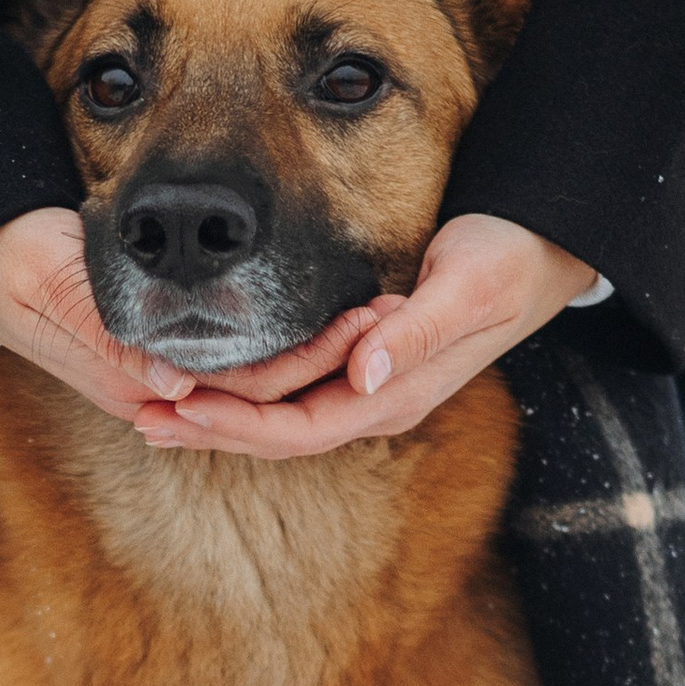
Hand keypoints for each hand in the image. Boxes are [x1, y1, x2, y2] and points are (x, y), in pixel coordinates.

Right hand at [0, 206, 378, 424]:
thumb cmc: (10, 264)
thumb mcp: (52, 284)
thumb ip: (109, 333)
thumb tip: (175, 384)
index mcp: (138, 380)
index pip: (247, 391)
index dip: (314, 361)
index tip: (370, 323)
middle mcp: (161, 389)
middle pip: (270, 389)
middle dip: (335, 357)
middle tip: (395, 312)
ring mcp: (166, 374)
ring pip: (263, 375)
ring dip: (322, 350)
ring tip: (382, 308)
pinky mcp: (170, 352)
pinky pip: (245, 357)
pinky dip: (292, 341)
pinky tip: (335, 313)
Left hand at [137, 213, 599, 461]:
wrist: (545, 251)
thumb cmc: (509, 260)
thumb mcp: (471, 286)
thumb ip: (419, 330)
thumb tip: (366, 370)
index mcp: (398, 391)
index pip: (302, 428)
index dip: (238, 425)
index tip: (180, 408)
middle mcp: (380, 399)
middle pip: (279, 434)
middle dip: (210, 429)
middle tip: (139, 415)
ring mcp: (372, 386)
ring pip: (281, 415)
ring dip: (219, 415)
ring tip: (154, 405)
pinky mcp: (365, 364)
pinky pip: (294, 391)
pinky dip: (246, 390)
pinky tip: (208, 380)